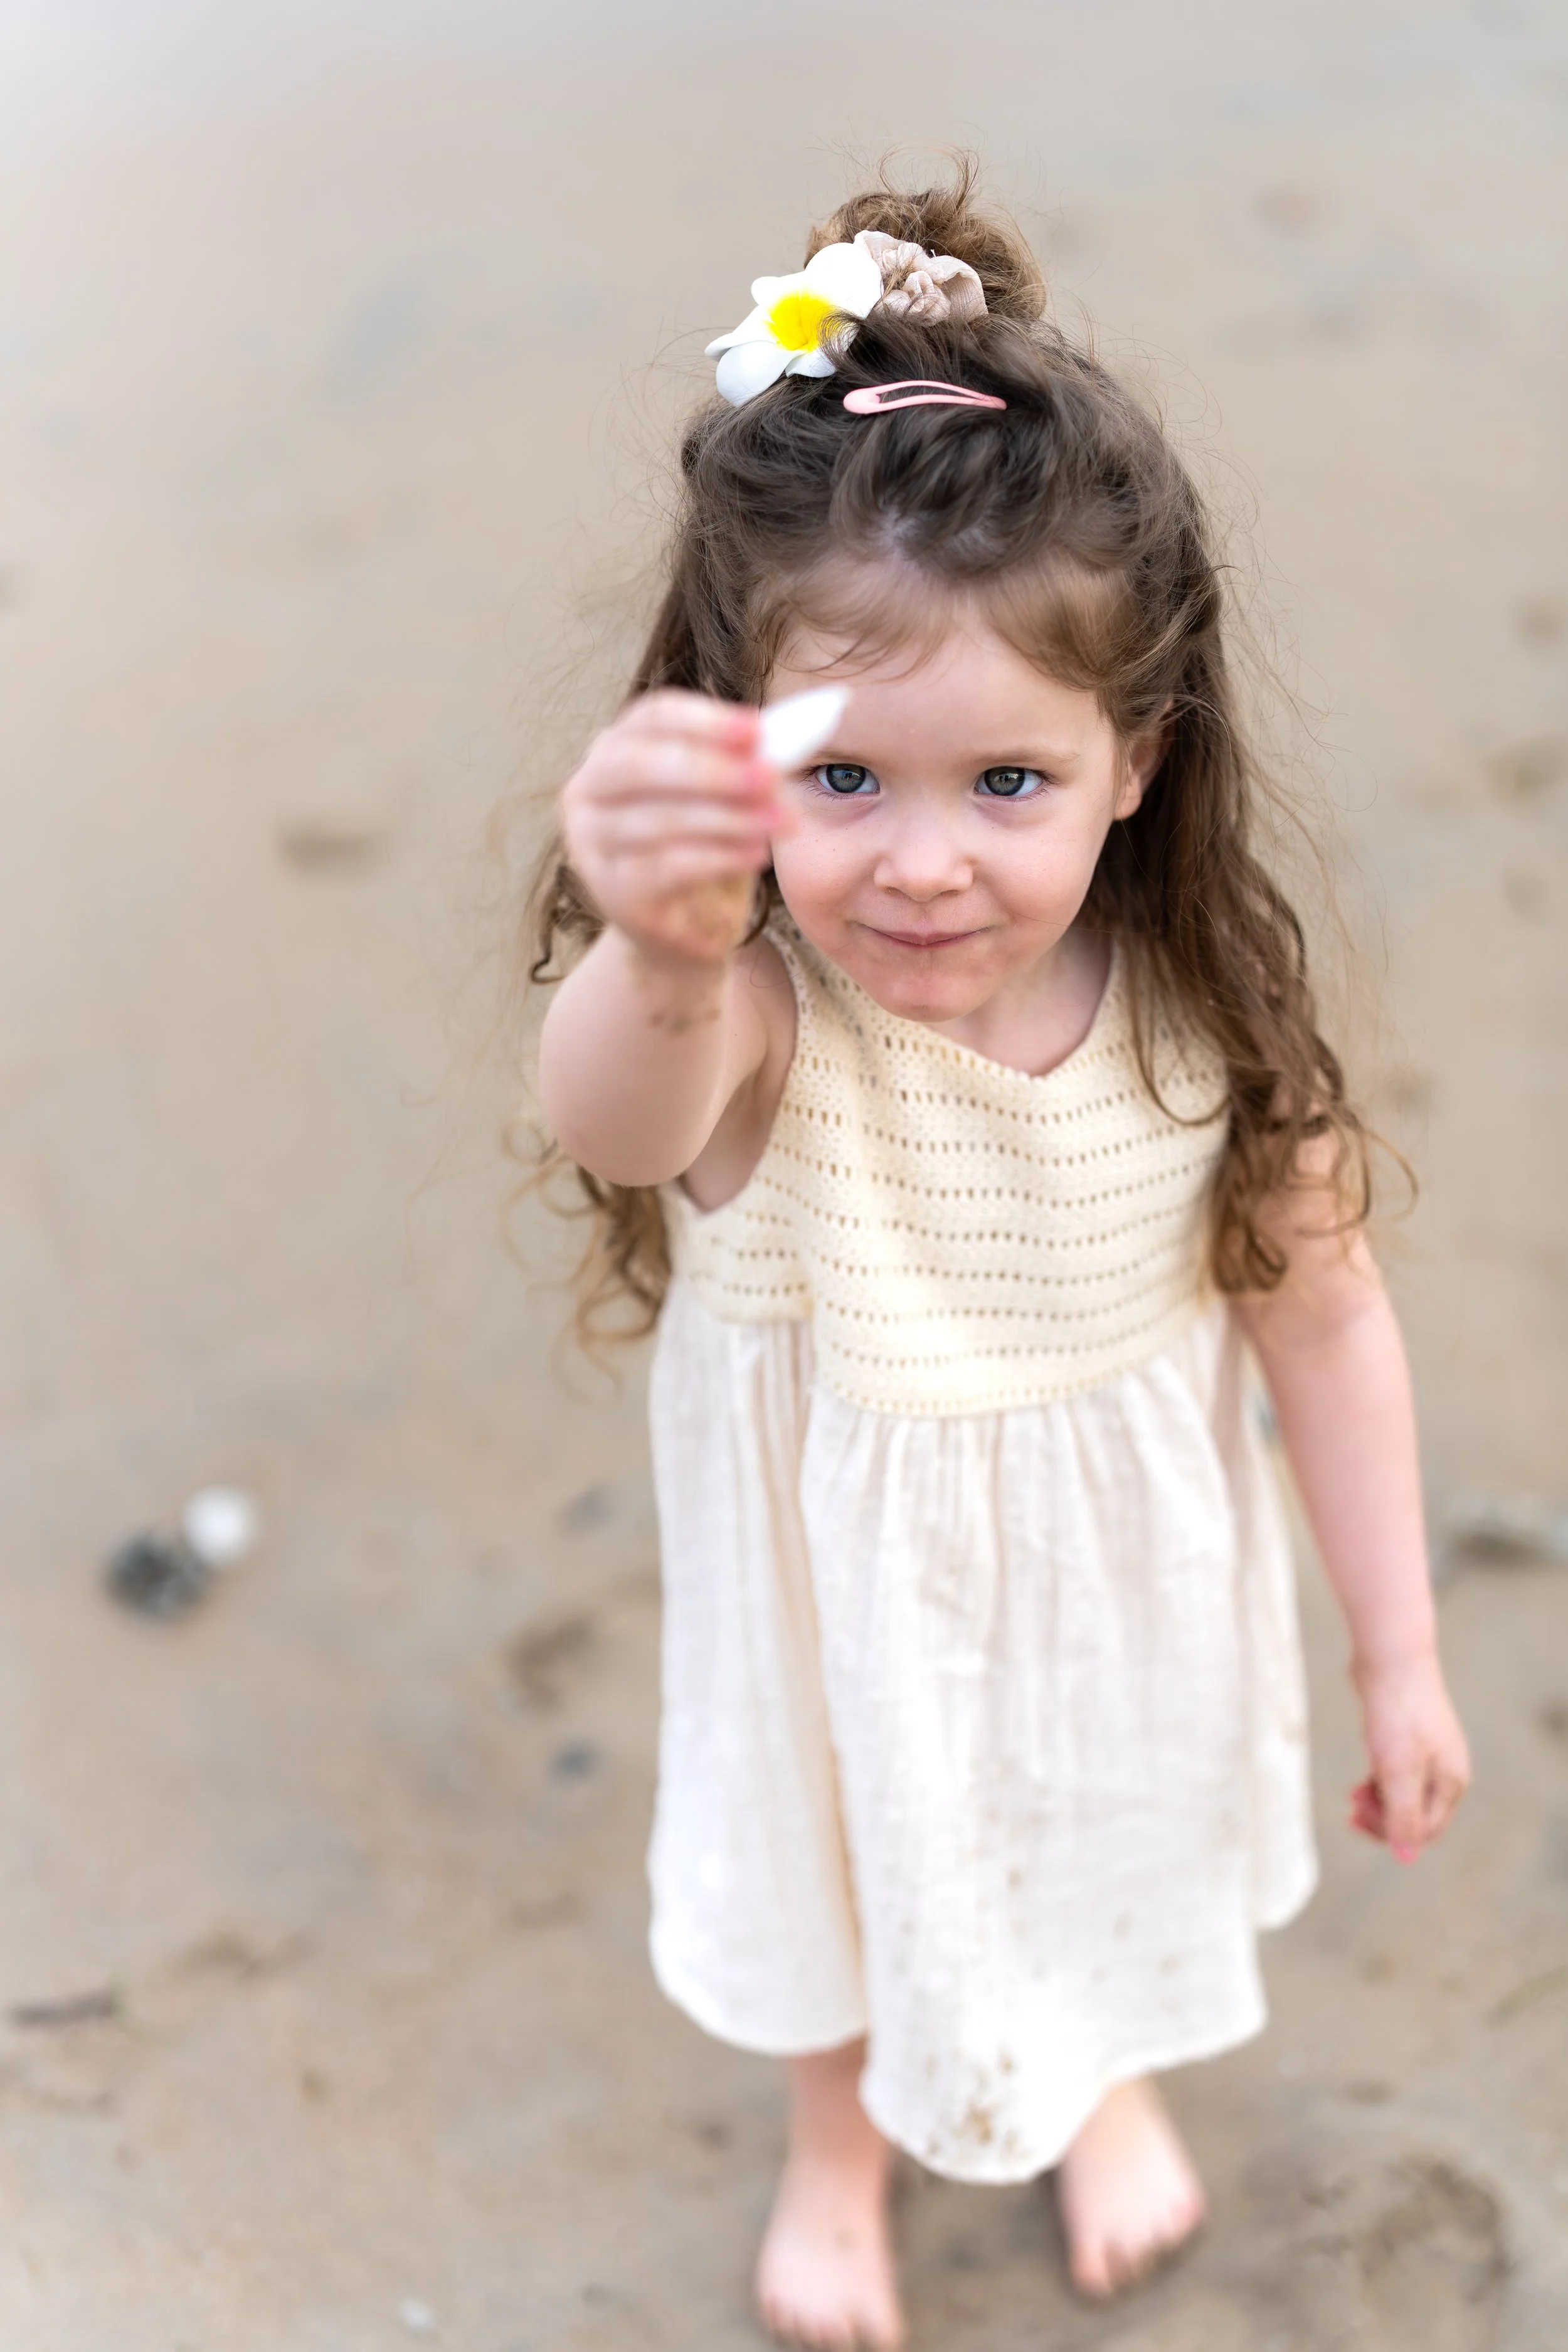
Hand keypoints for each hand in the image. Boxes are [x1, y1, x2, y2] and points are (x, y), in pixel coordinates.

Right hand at [560, 689, 787, 965]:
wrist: (688, 927)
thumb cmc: (706, 845)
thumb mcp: (730, 794)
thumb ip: (749, 760)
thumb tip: (784, 736)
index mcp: (615, 747)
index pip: (653, 717)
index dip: (706, 720)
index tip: (757, 729)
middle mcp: (588, 791)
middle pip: (642, 765)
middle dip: (712, 770)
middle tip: (769, 777)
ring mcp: (592, 844)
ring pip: (661, 820)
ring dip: (729, 818)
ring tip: (780, 821)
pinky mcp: (612, 892)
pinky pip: (668, 867)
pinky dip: (719, 858)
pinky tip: (757, 854)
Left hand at [1348, 1649, 1469, 1861]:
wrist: (1391, 1656)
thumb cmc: (1397, 1713)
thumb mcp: (1397, 1770)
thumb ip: (1403, 1815)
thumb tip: (1407, 1859)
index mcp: (1451, 1781)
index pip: (1425, 1830)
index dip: (1390, 1833)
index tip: (1355, 1817)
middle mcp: (1445, 1770)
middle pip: (1415, 1815)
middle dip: (1382, 1818)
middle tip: (1350, 1807)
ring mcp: (1429, 1752)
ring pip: (1403, 1794)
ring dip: (1377, 1801)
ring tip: (1352, 1794)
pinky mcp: (1409, 1737)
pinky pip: (1395, 1774)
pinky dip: (1377, 1781)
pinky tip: (1361, 1778)